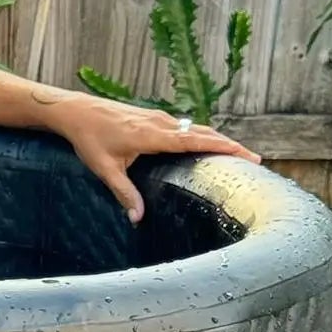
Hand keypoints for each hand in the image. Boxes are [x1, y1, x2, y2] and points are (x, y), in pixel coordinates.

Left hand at [46, 95, 260, 223]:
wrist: (77, 111)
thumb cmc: (89, 140)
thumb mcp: (105, 169)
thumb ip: (124, 193)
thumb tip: (138, 219)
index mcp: (153, 135)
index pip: (196, 141)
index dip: (224, 148)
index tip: (247, 156)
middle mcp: (162, 123)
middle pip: (204, 133)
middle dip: (230, 146)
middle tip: (255, 161)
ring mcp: (159, 118)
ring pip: (196, 128)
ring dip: (218, 140)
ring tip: (238, 156)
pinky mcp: (155, 118)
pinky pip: (185, 127)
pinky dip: (202, 136)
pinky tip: (208, 147)